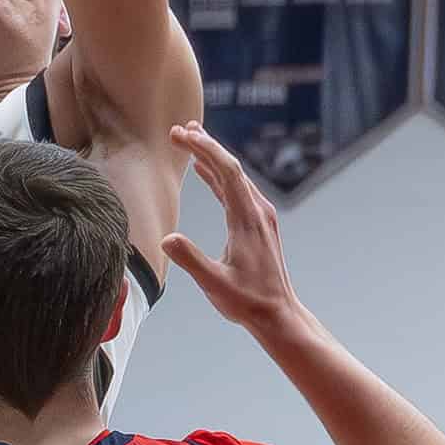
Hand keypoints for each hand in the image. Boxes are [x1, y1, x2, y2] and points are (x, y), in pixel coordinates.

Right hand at [162, 122, 301, 335]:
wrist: (278, 315)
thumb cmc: (247, 301)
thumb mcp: (215, 283)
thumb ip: (191, 260)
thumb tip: (166, 239)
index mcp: (247, 219)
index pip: (227, 171)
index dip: (204, 149)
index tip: (181, 135)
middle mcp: (257, 211)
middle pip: (231, 167)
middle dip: (205, 145)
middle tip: (178, 130)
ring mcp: (259, 217)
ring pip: (234, 176)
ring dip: (211, 157)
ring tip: (188, 138)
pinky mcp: (256, 224)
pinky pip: (235, 190)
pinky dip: (217, 175)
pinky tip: (203, 170)